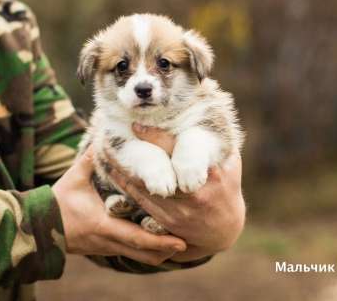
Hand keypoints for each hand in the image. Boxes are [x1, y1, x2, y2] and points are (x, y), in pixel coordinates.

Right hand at [52, 147, 186, 265]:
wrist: (39, 227)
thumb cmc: (58, 202)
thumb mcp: (74, 179)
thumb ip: (90, 159)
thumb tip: (103, 135)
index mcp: (104, 225)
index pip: (138, 237)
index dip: (161, 240)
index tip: (181, 239)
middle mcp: (109, 241)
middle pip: (144, 254)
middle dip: (166, 250)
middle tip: (186, 242)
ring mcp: (107, 248)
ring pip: (139, 257)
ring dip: (158, 253)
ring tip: (176, 244)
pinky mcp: (105, 249)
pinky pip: (131, 254)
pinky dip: (146, 251)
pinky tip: (157, 244)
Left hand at [107, 124, 245, 261]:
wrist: (222, 229)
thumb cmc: (226, 187)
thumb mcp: (231, 163)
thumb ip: (219, 139)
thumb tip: (210, 106)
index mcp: (212, 173)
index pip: (181, 151)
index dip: (157, 138)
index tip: (136, 126)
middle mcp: (195, 192)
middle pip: (159, 169)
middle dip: (135, 154)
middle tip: (112, 136)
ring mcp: (180, 209)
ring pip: (145, 186)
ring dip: (124, 169)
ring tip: (105, 150)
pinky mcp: (167, 220)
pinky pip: (142, 200)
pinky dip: (126, 185)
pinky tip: (114, 170)